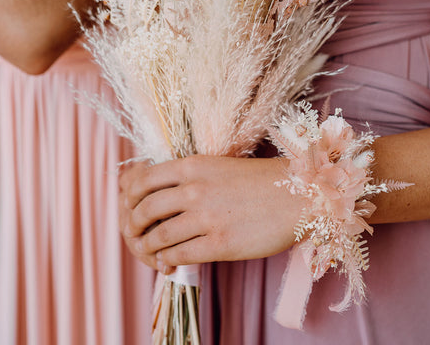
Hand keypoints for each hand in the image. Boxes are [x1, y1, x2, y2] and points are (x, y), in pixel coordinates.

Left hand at [118, 155, 303, 272]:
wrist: (300, 195)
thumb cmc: (261, 181)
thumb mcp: (218, 166)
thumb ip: (188, 176)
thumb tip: (155, 192)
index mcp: (192, 166)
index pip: (142, 180)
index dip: (129, 198)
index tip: (131, 208)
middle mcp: (194, 189)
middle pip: (143, 209)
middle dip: (134, 226)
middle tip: (137, 234)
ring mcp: (206, 217)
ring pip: (158, 236)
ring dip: (148, 248)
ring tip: (152, 252)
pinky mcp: (220, 243)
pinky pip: (179, 255)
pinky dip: (168, 262)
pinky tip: (171, 263)